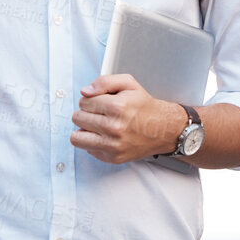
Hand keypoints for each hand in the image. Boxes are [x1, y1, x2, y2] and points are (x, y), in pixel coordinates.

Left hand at [70, 73, 185, 163]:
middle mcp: (114, 128)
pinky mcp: (112, 158)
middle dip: (86, 113)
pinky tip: (105, 136)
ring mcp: (113, 145)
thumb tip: (84, 91)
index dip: (90, 99)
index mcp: (117, 106)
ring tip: (97, 125)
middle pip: (77, 118)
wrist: (163, 129)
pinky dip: (93, 142)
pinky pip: (87, 149)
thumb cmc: (144, 107)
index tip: (100, 102)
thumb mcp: (128, 83)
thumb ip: (104, 81)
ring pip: (76, 137)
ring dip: (84, 129)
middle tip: (100, 113)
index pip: (83, 101)